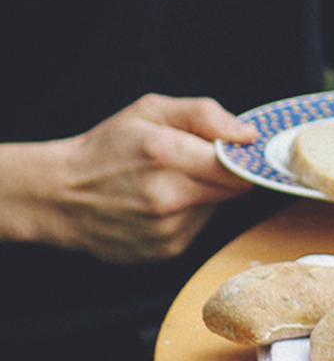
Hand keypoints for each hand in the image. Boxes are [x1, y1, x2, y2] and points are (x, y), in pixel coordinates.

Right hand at [32, 95, 257, 262]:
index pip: (239, 167)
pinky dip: (185, 215)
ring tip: (164, 183)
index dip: (241, 158)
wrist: (59, 195)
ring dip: (200, 194)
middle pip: (233, 189)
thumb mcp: (149, 111)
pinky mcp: (166, 249)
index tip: (233, 153)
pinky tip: (155, 205)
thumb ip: (205, 115)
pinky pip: (196, 227)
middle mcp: (170, 197)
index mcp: (168, 155)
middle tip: (190, 163)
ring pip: (215, 207)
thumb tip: (247, 134)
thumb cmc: (105, 149)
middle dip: (220, 174)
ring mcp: (167, 228)